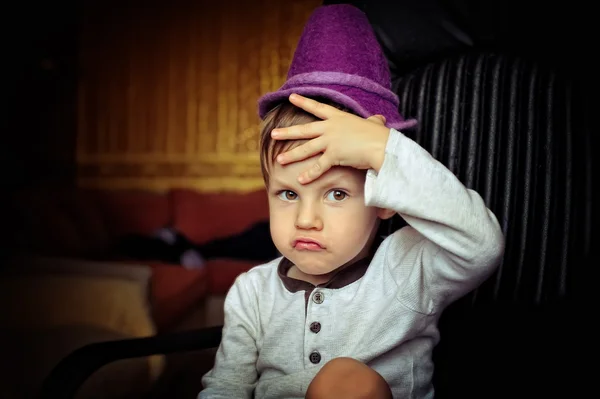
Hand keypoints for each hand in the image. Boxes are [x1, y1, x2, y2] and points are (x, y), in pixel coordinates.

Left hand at [271, 94, 389, 183]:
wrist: (382, 145)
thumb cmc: (380, 135)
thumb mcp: (374, 124)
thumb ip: (373, 121)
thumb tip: (379, 119)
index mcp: (339, 118)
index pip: (317, 107)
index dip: (304, 102)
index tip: (291, 97)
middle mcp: (331, 127)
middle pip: (305, 130)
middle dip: (287, 132)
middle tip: (273, 134)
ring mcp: (331, 141)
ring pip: (307, 149)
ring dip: (292, 155)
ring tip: (279, 159)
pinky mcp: (334, 155)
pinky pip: (319, 167)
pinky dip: (310, 174)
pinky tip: (301, 180)